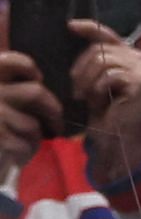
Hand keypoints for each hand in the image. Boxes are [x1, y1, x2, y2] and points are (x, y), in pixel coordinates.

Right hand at [0, 50, 58, 172]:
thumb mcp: (1, 102)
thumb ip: (12, 89)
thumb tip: (37, 80)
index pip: (11, 61)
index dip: (28, 67)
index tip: (37, 79)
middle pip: (36, 94)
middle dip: (53, 112)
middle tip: (56, 126)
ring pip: (32, 125)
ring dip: (35, 139)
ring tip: (26, 144)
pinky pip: (26, 144)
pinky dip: (26, 153)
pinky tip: (16, 156)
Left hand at [68, 20, 140, 180]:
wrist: (119, 133)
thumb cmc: (107, 106)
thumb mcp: (96, 78)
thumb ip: (94, 59)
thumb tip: (75, 32)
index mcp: (129, 54)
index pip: (108, 34)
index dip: (89, 27)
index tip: (70, 26)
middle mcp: (139, 58)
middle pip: (99, 50)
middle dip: (81, 69)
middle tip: (77, 89)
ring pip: (102, 61)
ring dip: (88, 80)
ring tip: (86, 96)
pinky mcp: (140, 83)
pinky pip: (109, 76)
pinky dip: (98, 89)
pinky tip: (100, 100)